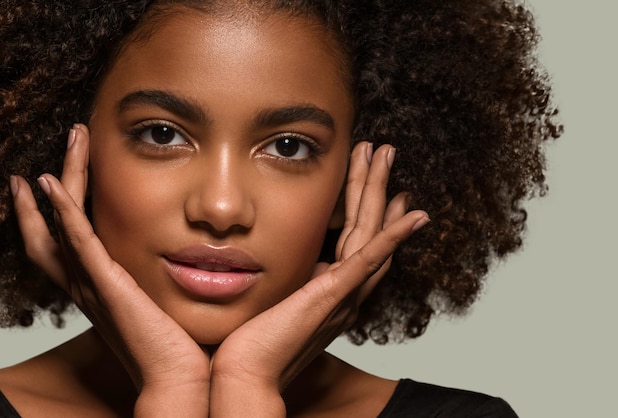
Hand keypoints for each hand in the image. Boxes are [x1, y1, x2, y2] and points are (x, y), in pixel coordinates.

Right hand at [10, 125, 209, 416]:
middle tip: (72, 139)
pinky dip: (60, 212)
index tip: (52, 175)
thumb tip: (189, 254)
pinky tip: (51, 183)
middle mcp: (88, 285)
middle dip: (58, 181)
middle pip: (53, 226)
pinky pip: (77, 243)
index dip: (52, 209)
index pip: (65, 241)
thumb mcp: (163, 300)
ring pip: (60, 225)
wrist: (180, 377)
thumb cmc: (179, 344)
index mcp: (101, 287)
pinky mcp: (107, 286)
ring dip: (63, 179)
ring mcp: (93, 285)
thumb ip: (164, 276)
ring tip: (73, 140)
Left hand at [209, 142, 428, 416]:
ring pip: (370, 232)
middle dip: (374, 186)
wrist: (244, 372)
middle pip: (368, 229)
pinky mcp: (335, 295)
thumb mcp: (271, 298)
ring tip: (385, 153)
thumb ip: (284, 279)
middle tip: (382, 151)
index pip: (357, 243)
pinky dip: (394, 235)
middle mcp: (344, 292)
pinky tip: (413, 212)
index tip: (380, 186)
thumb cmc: (250, 342)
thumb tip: (274, 259)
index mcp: (330, 292)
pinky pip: (370, 258)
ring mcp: (343, 293)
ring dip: (379, 191)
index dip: (370, 211)